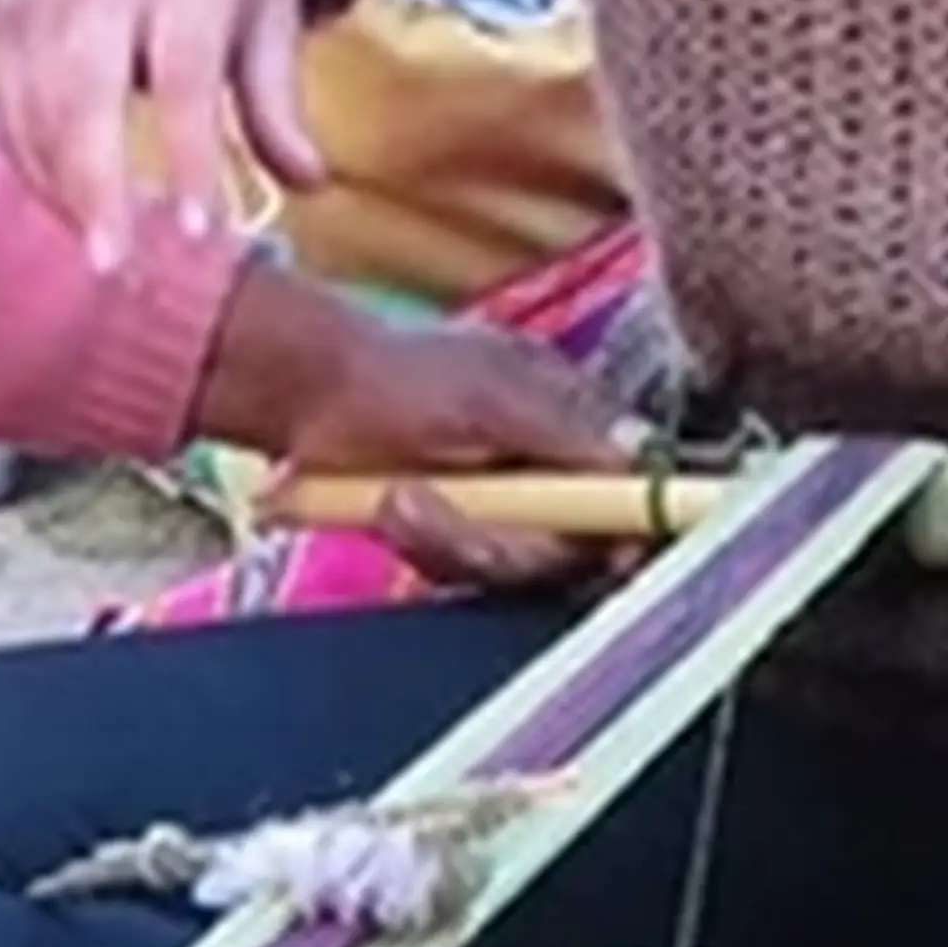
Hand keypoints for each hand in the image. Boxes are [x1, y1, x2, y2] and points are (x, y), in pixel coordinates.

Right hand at [0, 0, 317, 269]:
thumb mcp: (268, 9)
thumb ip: (276, 99)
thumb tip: (311, 185)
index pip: (180, 77)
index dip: (187, 158)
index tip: (200, 235)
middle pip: (84, 100)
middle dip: (97, 193)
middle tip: (119, 274)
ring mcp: (39, 1)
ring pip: (36, 114)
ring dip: (66, 195)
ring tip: (109, 262)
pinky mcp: (4, 20)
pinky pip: (9, 110)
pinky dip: (36, 169)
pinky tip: (73, 214)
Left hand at [198, 265, 612, 588]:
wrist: (307, 393)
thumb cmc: (398, 375)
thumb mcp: (487, 393)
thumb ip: (564, 429)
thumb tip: (640, 453)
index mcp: (571, 414)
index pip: (630, 482)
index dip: (627, 522)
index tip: (609, 549)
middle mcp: (548, 465)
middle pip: (572, 545)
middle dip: (503, 542)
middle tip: (429, 508)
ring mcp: (504, 505)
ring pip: (518, 567)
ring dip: (453, 541)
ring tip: (398, 500)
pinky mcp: (461, 536)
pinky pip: (470, 570)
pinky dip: (428, 546)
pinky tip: (391, 510)